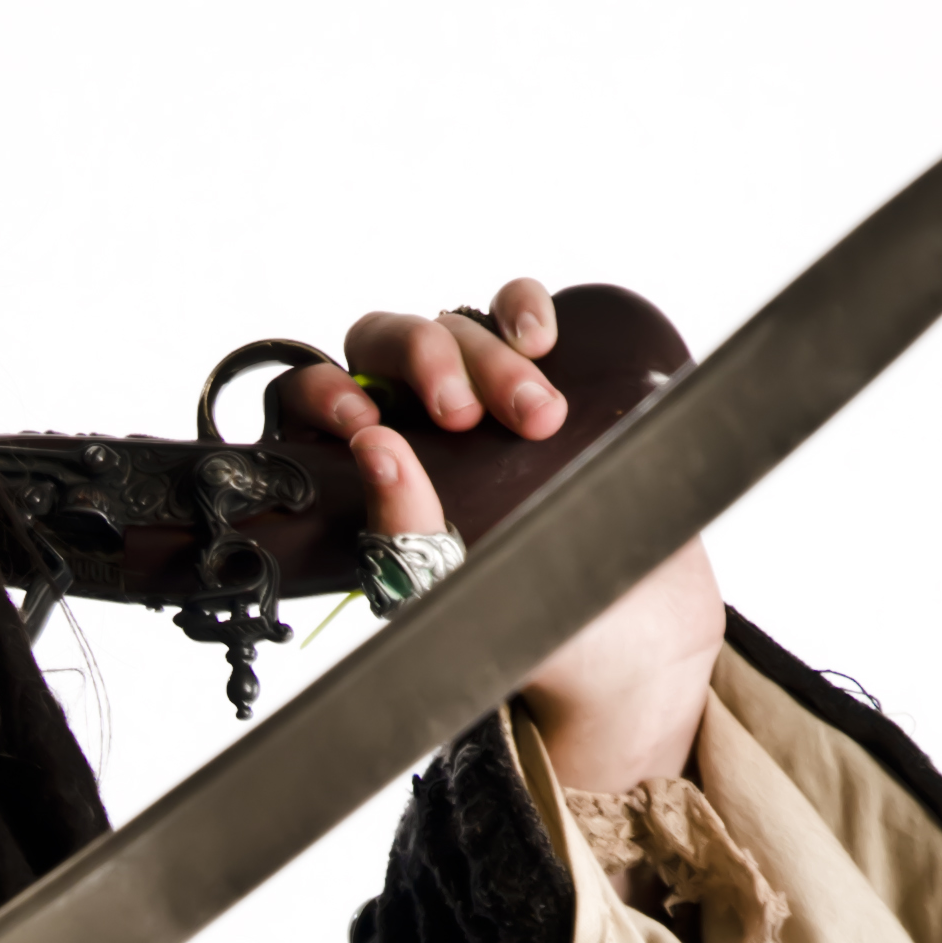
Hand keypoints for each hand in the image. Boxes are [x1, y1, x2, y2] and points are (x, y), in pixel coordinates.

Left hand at [286, 279, 722, 793]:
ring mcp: (474, 392)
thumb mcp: (460, 596)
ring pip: (449, 327)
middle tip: (464, 418)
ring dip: (489, 360)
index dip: (323, 397)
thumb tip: (376, 450)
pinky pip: (512, 308)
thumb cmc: (529, 627)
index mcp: (361, 479)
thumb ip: (407, 537)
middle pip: (379, 347)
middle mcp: (408, 426)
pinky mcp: (539, 371)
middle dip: (421, 364)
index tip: (362, 426)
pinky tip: (542, 339)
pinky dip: (522, 307)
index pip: (308, 406)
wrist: (632, 635)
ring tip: (541, 419)